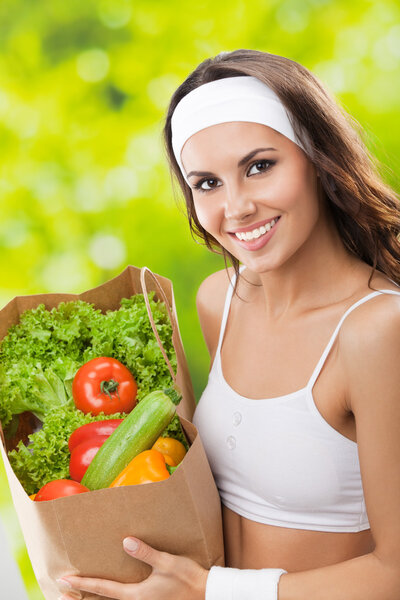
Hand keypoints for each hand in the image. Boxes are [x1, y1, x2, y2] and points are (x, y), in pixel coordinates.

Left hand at [57, 536, 208, 599]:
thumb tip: (126, 542)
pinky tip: (110, 588)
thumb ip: (146, 553)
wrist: (206, 594)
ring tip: (78, 591)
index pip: (103, 588)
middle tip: (62, 590)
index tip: (65, 579)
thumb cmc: (187, 579)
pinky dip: (109, 594)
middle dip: (81, 595)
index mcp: (136, 595)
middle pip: (102, 599)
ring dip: (94, 595)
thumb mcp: (167, 563)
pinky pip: (123, 598)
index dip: (83, 583)